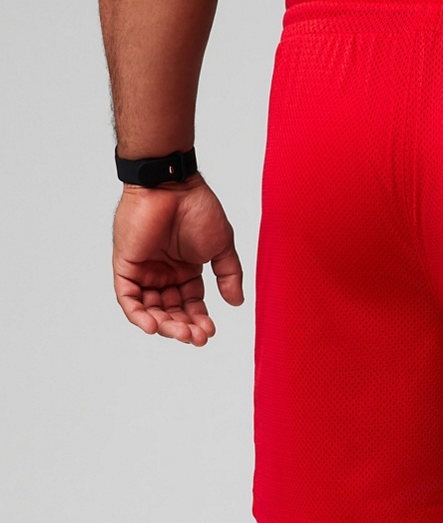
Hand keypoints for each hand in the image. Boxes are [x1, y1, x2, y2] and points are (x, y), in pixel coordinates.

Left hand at [112, 175, 243, 346]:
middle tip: (197, 337)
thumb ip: (228, 275)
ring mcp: (144, 270)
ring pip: (150, 309)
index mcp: (185, 270)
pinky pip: (128, 298)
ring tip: (181, 333)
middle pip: (171, 311)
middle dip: (184, 327)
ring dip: (164, 325)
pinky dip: (138, 315)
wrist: (172, 185)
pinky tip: (154, 326)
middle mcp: (163, 273)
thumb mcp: (221, 247)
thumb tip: (236, 302)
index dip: (199, 320)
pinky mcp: (126, 266)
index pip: (190, 305)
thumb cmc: (196, 207)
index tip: (210, 331)